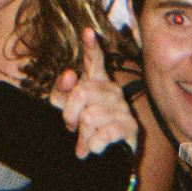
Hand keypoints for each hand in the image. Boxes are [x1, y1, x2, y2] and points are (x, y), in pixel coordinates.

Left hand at [50, 30, 138, 158]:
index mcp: (96, 82)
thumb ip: (62, 91)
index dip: (91, 47)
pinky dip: (94, 144)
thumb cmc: (85, 128)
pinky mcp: (129, 126)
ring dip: (82, 135)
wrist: (106, 158)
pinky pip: (104, 133)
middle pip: (83, 92)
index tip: (87, 32)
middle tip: (72, 127)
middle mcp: (111, 90)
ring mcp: (122, 107)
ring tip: (85, 141)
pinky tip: (95, 147)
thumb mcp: (66, 109)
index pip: (94, 61)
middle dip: (70, 114)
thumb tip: (69, 74)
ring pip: (90, 116)